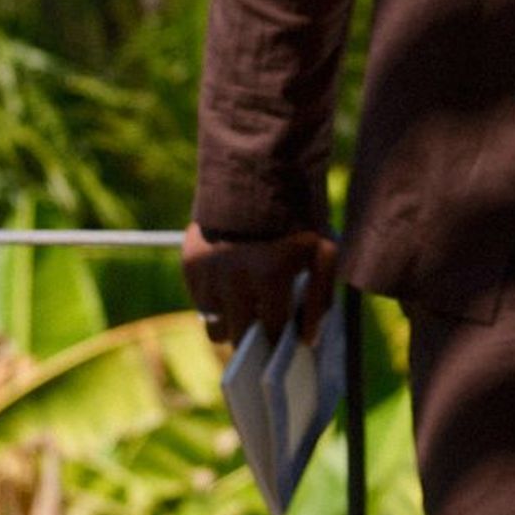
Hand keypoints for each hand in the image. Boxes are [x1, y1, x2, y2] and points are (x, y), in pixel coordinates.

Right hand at [180, 225, 336, 348]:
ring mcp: (208, 273)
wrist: (258, 174)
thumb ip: (320, 298)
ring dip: (231, 322)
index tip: (285, 340)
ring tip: (246, 308)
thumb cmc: (298, 216)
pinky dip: (214, 302)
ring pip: (214, 326)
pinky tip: (231, 286)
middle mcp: (234, 279)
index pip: (273, 331)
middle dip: (255, 337)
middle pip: (239, 336)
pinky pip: (200, 303)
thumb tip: (307, 341)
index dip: (281, 338)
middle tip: (264, 328)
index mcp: (270, 276)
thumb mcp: (324, 251)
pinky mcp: (190, 265)